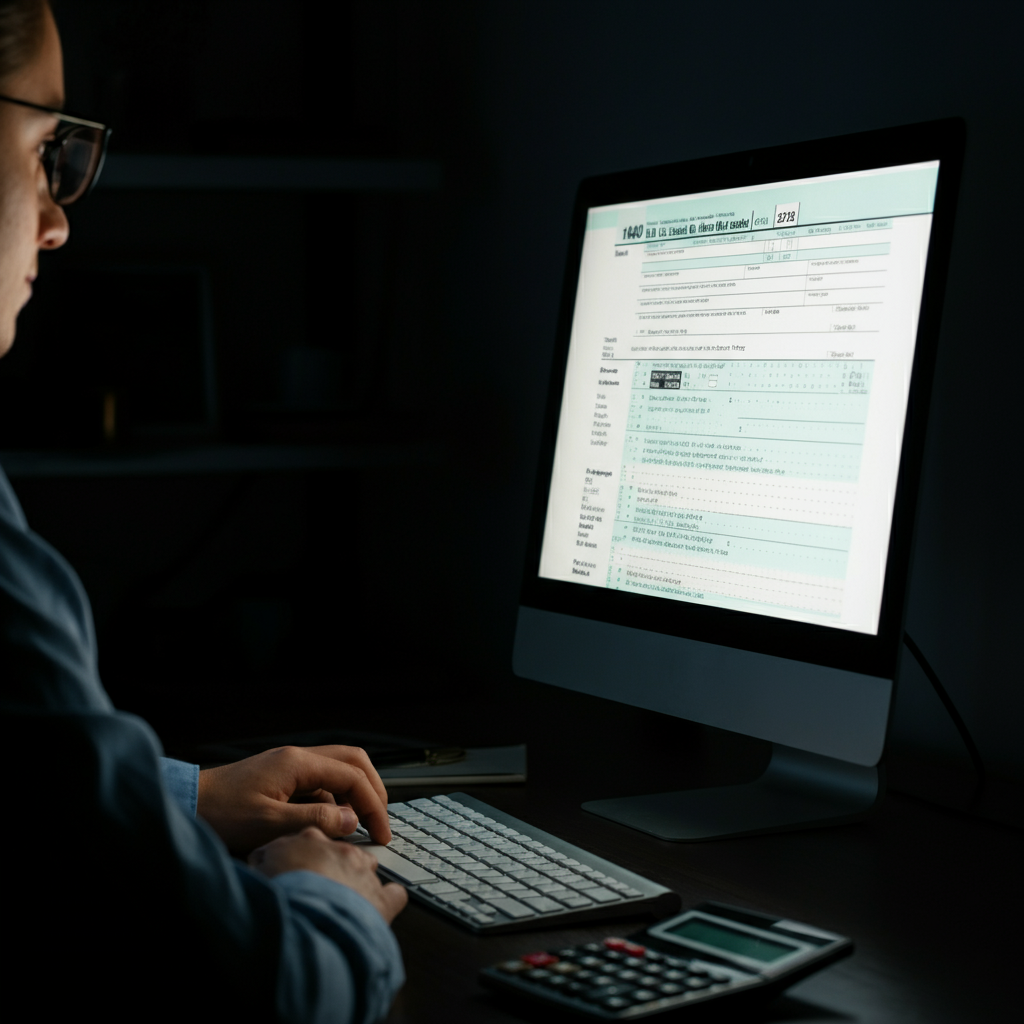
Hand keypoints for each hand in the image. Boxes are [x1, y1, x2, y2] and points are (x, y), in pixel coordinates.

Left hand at [196, 745, 390, 854]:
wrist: (183, 805)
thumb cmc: (219, 814)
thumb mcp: (268, 824)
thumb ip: (314, 819)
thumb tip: (352, 820)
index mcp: (298, 763)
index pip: (353, 776)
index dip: (373, 805)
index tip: (381, 834)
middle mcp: (297, 757)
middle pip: (353, 761)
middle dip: (373, 790)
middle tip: (380, 822)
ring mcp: (289, 766)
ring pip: (338, 769)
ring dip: (355, 793)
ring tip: (359, 826)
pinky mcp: (280, 778)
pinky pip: (319, 782)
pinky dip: (334, 799)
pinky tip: (329, 823)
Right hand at [249, 827, 407, 923]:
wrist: (306, 919)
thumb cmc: (278, 895)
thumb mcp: (258, 872)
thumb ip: (264, 862)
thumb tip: (260, 860)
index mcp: (310, 839)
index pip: (310, 839)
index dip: (303, 855)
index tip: (298, 867)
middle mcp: (340, 851)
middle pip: (340, 852)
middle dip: (333, 866)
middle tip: (319, 887)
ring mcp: (363, 873)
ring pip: (367, 867)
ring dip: (359, 880)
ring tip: (347, 900)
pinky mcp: (381, 899)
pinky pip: (395, 894)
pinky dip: (389, 900)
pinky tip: (381, 908)